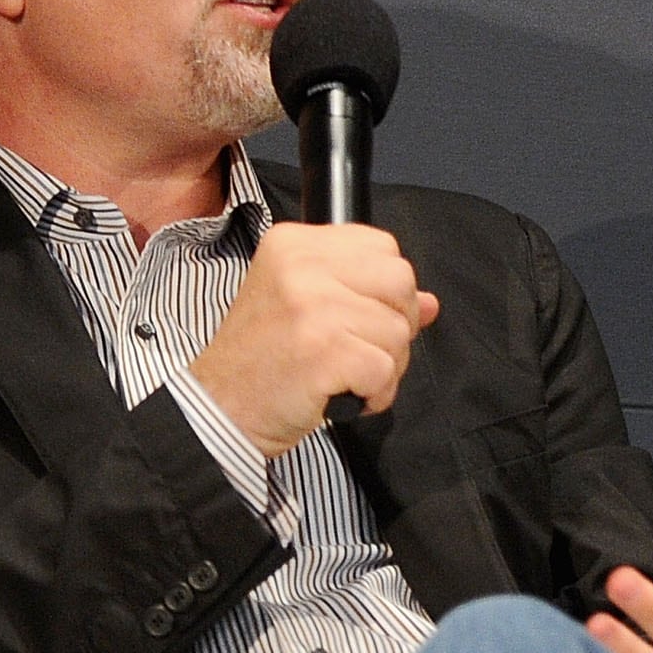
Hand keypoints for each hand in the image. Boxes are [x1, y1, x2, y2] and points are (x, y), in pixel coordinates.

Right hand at [190, 222, 440, 456]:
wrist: (221, 408)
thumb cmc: (262, 360)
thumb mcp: (304, 308)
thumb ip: (366, 295)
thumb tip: (430, 303)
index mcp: (294, 244)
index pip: (383, 246)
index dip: (388, 289)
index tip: (361, 316)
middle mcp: (302, 265)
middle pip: (401, 282)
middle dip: (396, 324)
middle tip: (359, 349)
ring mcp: (313, 306)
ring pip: (399, 331)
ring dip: (385, 366)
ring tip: (342, 376)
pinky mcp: (325, 350)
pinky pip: (386, 370)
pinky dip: (376, 394)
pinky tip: (343, 395)